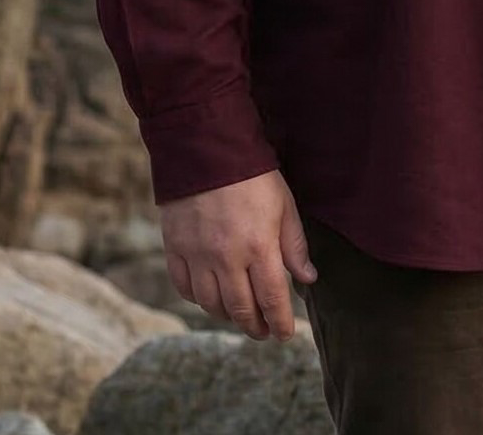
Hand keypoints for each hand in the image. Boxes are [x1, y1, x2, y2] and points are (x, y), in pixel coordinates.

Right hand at [159, 168, 316, 340]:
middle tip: (264, 332)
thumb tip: (307, 279)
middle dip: (255, 327)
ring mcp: (198, 255)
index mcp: (258, 246)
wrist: (207, 147)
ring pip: (211, 304)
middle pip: (240, 309)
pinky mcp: (175, 248)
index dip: (281, 323)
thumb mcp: (284, 205)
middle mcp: (226, 258)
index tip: (285, 334)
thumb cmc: (253, 175)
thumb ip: (295, 246)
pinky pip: (184, 288)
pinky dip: (198, 299)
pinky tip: (209, 296)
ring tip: (240, 315)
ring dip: (228, 316)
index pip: (272, 300)